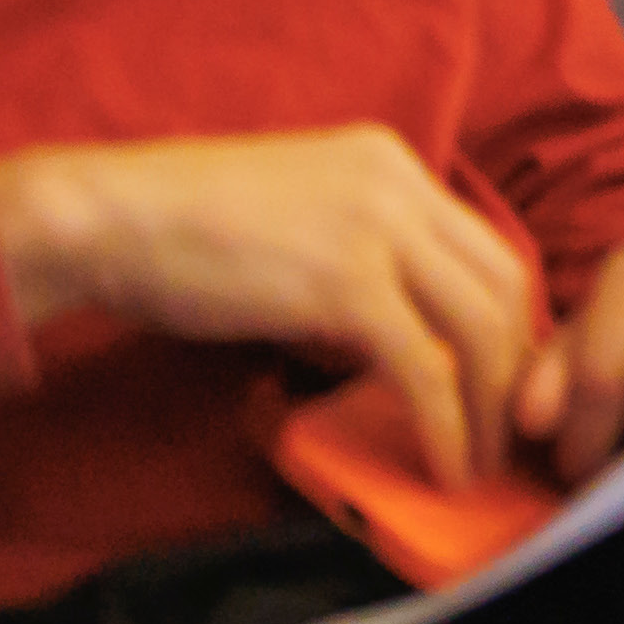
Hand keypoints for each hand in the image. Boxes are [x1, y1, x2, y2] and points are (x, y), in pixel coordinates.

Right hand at [0, 126, 536, 487]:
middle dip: (517, 366)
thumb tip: (387, 334)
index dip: (507, 321)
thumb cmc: (177, 228)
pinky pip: (427, 367)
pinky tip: (447, 463)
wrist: (105, 216)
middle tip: (508, 429)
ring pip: (482, 325)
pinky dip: (448, 423)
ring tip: (484, 461)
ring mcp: (379, 228)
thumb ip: (353, 258)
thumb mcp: (296, 221)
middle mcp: (400, 183)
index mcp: (389, 161)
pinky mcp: (348, 285)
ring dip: (492, 405)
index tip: (501, 380)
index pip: (484, 244)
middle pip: (503, 282)